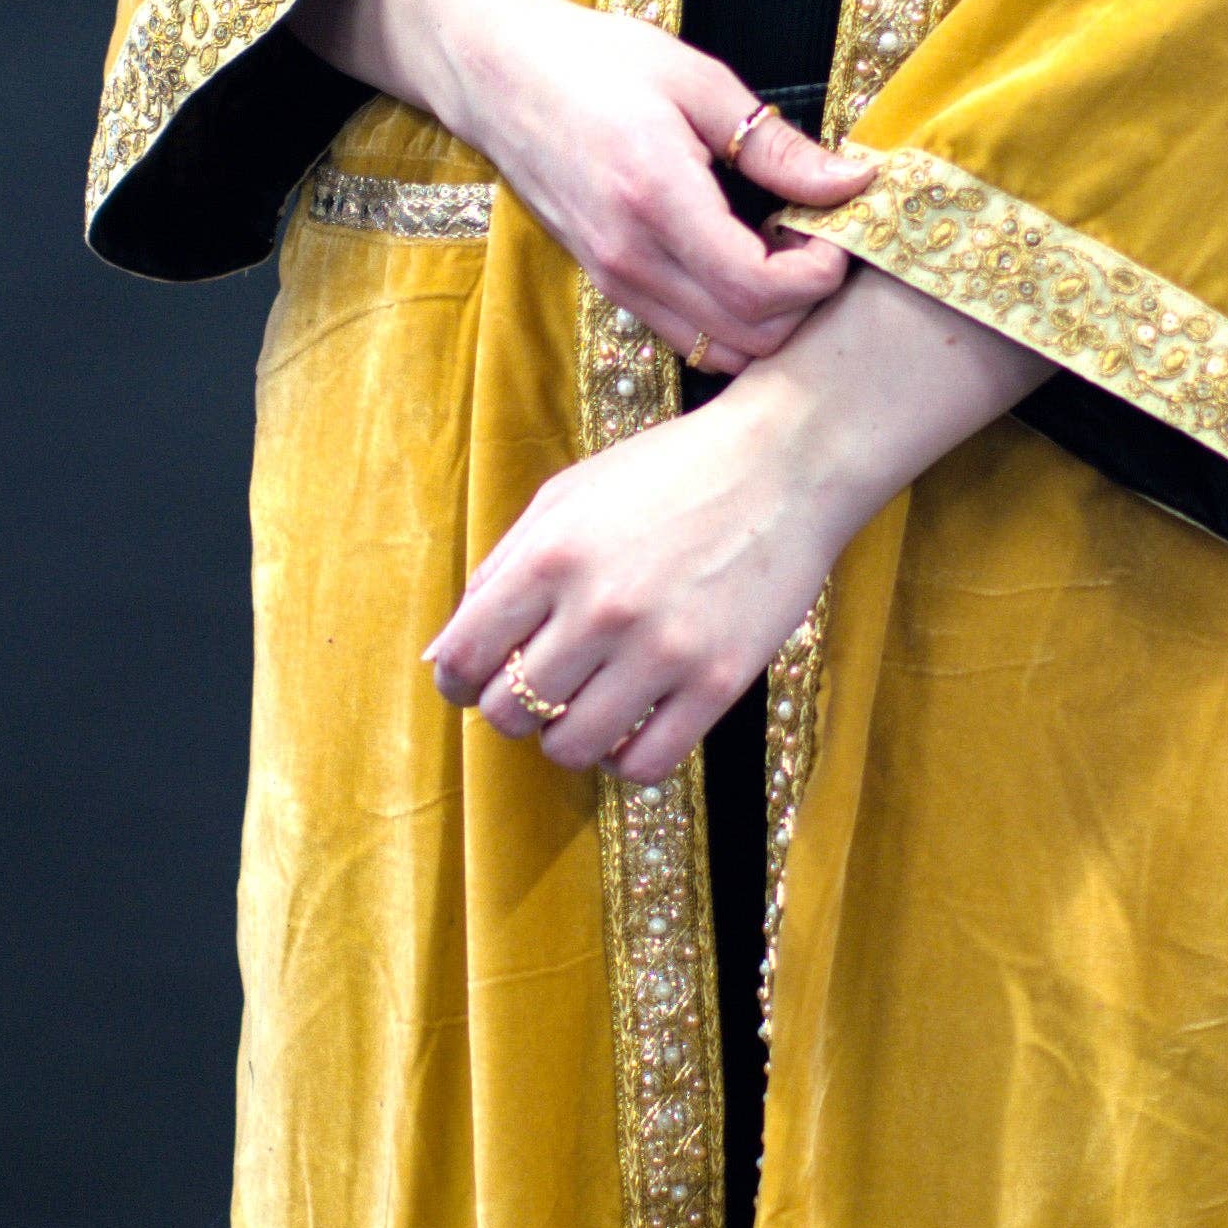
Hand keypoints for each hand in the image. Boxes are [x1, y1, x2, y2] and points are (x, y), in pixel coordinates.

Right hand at [297, 0, 872, 370]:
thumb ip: (776, 147)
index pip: (758, 288)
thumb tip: (854, 182)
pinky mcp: (608, 282)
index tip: (838, 231)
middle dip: (804, 303)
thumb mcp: (699, 83)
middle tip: (818, 241)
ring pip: (717, 350)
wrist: (500, 75)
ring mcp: (614, 278)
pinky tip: (739, 257)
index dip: (819, 275)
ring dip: (767, 318)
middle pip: (748, 337)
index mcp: (657, 198)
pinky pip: (684, 333)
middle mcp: (631, 256)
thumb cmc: (598, 62)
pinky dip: (728, 317)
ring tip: (780, 251)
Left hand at [430, 254, 1052, 783]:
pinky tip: (631, 727)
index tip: (473, 680)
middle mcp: (600, 608)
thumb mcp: (565, 498)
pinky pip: (644, 764)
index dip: (456, 680)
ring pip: (570, 748)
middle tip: (538, 688)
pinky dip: (624, 759)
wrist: (785, 463)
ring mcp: (662, 650)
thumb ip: (499, 572)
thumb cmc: (666, 474)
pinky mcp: (718, 682)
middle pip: (510, 711)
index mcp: (551, 556)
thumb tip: (442, 657)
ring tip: (584, 708)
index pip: (463, 658)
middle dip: (510, 708)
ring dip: (563, 738)